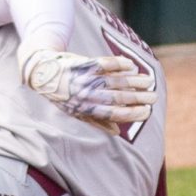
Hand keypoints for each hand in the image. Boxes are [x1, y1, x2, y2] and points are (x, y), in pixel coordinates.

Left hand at [20, 50, 153, 133]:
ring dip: (134, 81)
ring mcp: (85, 78)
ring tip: (148, 81)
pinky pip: (105, 63)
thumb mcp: (75, 112)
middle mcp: (86, 95)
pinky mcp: (84, 63)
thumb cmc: (60, 96)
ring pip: (115, 80)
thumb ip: (96, 122)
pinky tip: (132, 66)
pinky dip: (120, 64)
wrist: (41, 72)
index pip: (114, 114)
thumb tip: (117, 131)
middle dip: (139, 98)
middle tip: (154, 97)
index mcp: (85, 110)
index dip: (132, 114)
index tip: (147, 112)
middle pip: (118, 97)